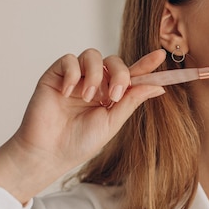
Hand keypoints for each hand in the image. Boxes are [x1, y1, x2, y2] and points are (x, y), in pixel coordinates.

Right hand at [0, 49, 165, 202]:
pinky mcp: (55, 76)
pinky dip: (73, 74)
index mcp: (111, 94)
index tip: (160, 55)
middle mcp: (95, 83)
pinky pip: (69, 59)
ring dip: (96, 74)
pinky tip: (68, 93)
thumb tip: (158, 87)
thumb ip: (132, 101)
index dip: (146, 64)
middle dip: (120, 74)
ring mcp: (75, 78)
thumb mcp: (112, 122)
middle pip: (114, 61)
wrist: (48, 153)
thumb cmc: (79, 142)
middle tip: (115, 96)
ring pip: (92, 55)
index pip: (131, 73)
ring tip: (89, 97)